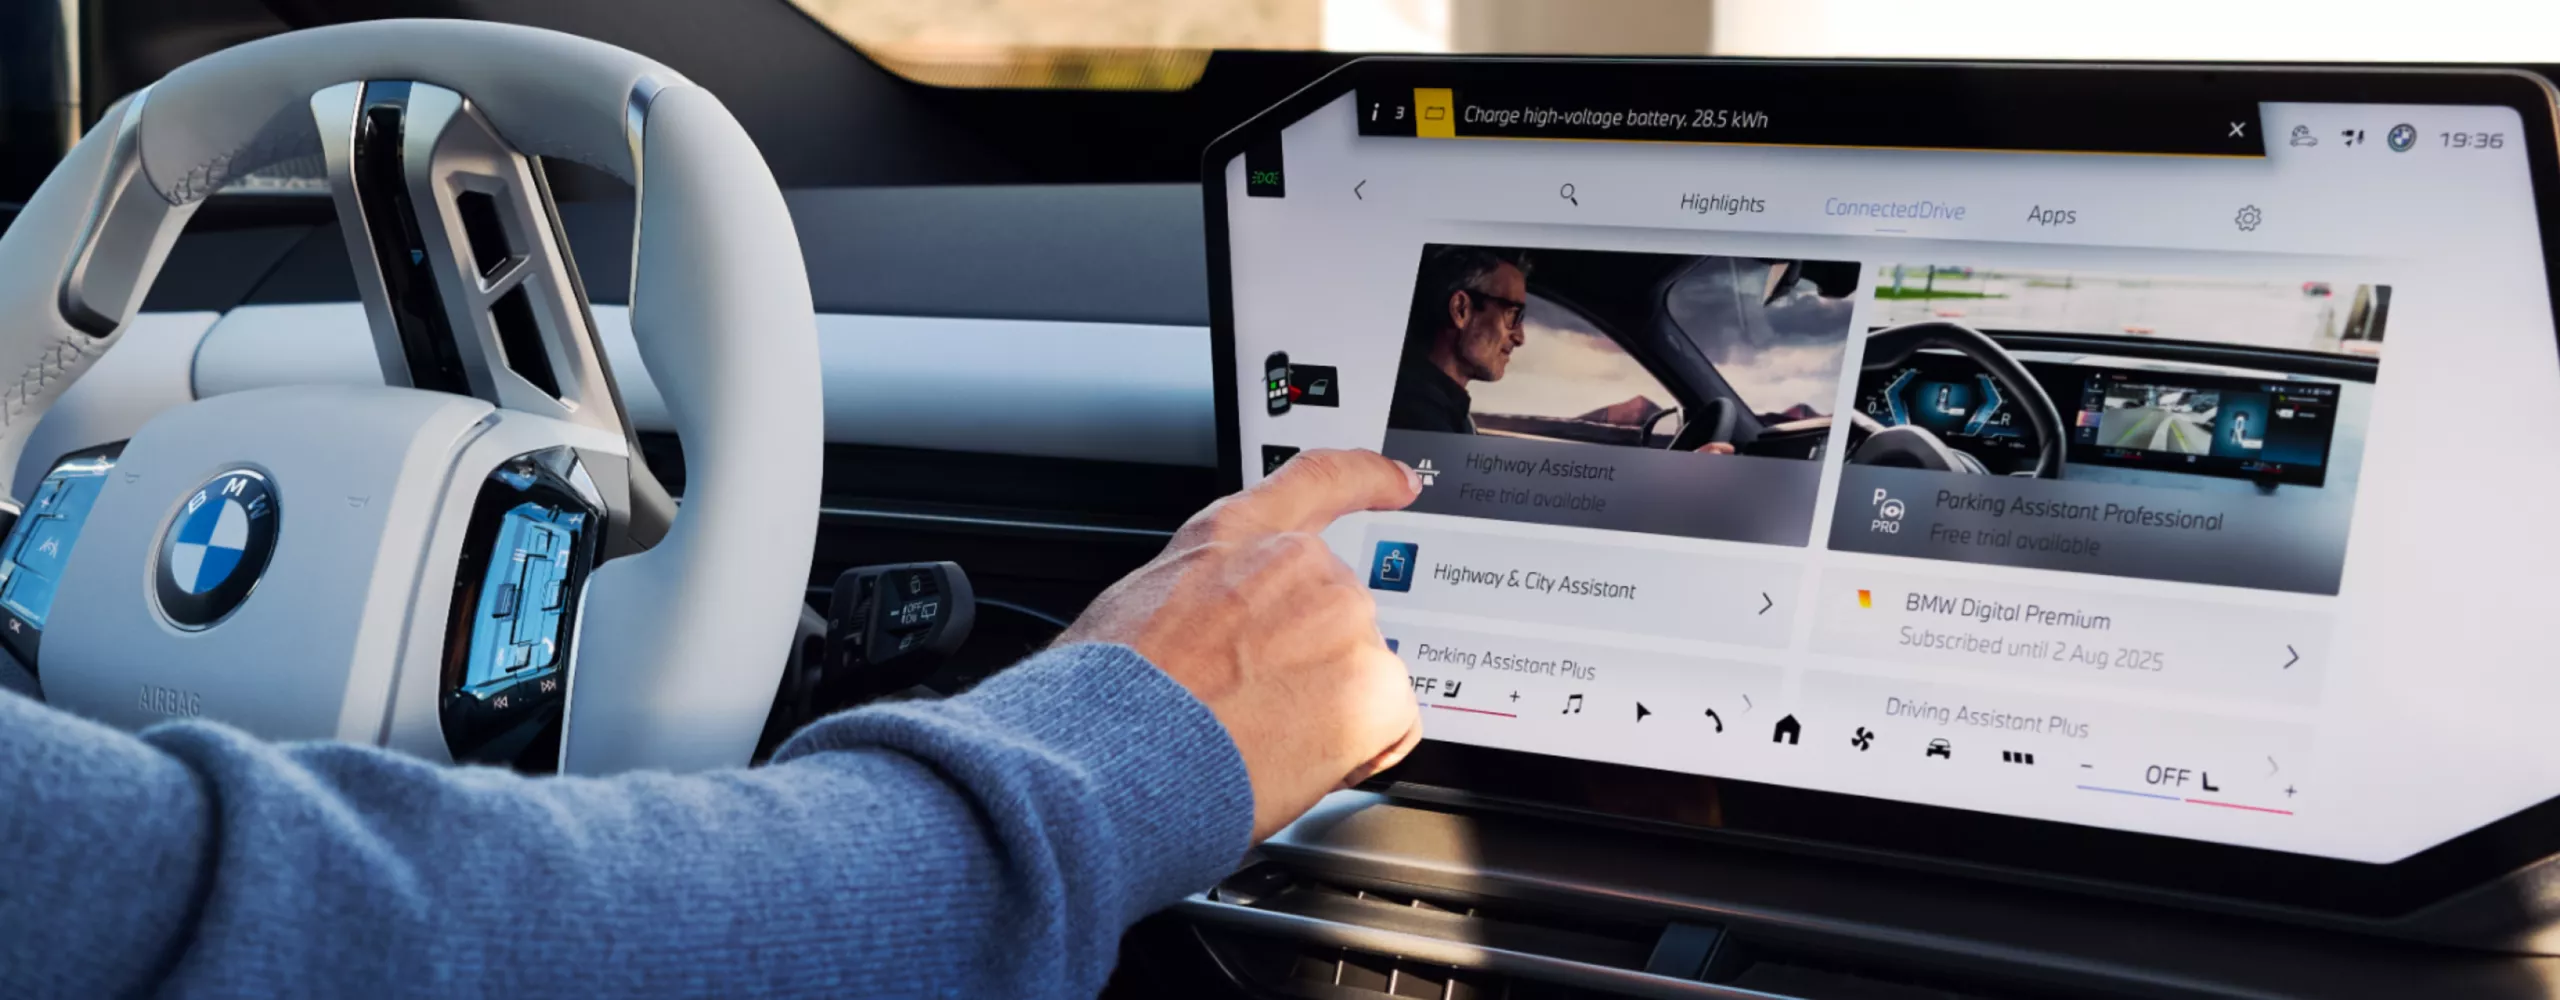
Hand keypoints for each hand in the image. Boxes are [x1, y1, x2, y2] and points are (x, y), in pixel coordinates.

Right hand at [1056, 449, 1423, 840]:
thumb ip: (1200, 600)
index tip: (1400, 481)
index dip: (1367, 478)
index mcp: (1234, 536)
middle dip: (1309, 666)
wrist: (1119, 751)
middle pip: (1335, 614)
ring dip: (1324, 712)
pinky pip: (1389, 727)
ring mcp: (1341, 619)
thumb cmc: (1112, 694)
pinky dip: (1356, 755)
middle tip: (1257, 711)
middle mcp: (1297, 564)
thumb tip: (1209, 636)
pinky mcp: (1372, 683)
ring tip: (1259, 742)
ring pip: (1359, 675)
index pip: (1318, 481)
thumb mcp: (1137, 607)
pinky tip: (1299, 764)